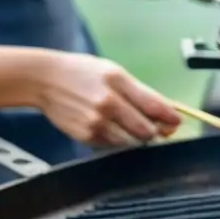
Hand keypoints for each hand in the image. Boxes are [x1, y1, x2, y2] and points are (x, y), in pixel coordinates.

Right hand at [31, 52, 181, 146]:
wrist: (43, 79)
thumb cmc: (83, 73)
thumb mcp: (114, 72)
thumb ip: (141, 93)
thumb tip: (167, 113)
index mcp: (118, 82)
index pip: (155, 106)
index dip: (171, 118)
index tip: (175, 122)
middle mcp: (108, 103)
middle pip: (147, 130)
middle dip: (154, 130)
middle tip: (153, 126)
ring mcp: (96, 122)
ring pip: (132, 142)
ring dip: (137, 137)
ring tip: (127, 124)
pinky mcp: (86, 136)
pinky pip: (114, 146)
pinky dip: (119, 140)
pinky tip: (110, 127)